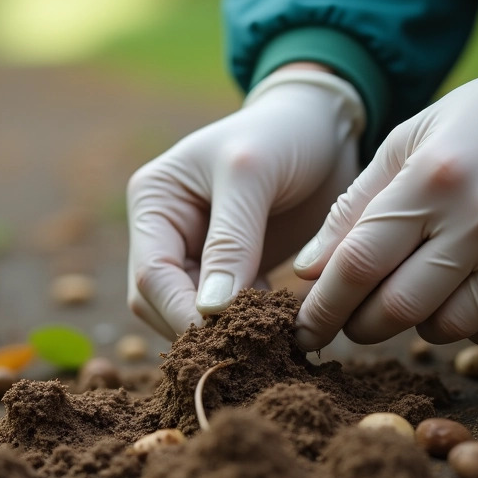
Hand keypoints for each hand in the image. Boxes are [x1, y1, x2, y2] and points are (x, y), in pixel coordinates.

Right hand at [127, 67, 364, 337]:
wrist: (325, 126)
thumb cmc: (284, 133)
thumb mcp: (252, 174)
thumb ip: (231, 240)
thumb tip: (209, 312)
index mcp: (153, 201)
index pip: (152, 275)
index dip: (181, 313)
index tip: (225, 339)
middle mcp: (165, 232)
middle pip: (162, 304)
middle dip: (201, 330)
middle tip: (251, 351)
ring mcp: (196, 255)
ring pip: (192, 316)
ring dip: (226, 333)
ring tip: (270, 342)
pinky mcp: (232, 272)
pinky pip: (228, 314)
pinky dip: (250, 327)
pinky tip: (281, 331)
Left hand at [292, 21, 477, 349]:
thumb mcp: (414, 140)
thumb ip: (356, 205)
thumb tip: (310, 273)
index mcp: (433, 176)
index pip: (358, 263)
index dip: (322, 306)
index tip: (302, 329)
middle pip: (397, 308)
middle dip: (360, 326)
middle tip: (351, 323)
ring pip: (448, 328)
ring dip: (418, 325)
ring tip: (418, 293)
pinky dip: (472, 326)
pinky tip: (468, 294)